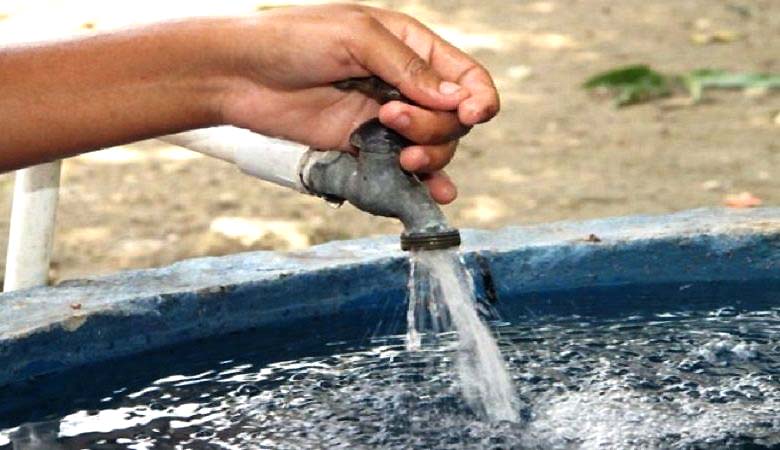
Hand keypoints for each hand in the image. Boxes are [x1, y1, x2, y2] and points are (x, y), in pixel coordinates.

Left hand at [218, 5, 498, 203]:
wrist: (239, 75)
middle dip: (434, 128)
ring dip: (428, 156)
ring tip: (400, 157)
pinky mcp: (363, 147)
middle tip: (391, 121)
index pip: (466, 76)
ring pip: (433, 147)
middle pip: (452, 119)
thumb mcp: (357, 39)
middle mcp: (404, 85)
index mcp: (411, 47)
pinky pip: (402, 170)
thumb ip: (408, 69)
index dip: (478, 98)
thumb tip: (455, 99)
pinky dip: (422, 184)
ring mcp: (385, 119)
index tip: (471, 115)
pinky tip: (434, 194)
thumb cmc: (294, 40)